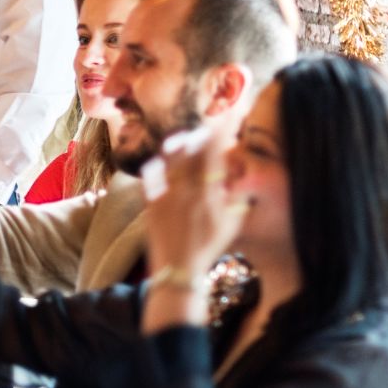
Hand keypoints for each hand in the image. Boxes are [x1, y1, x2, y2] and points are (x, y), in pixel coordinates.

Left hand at [143, 125, 242, 284]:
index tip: (227, 116)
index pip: (215, 153)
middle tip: (207, 129)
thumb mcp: (231, 223)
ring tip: (184, 139)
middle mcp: (187, 191)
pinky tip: (160, 160)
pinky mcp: (151, 203)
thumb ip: (235, 198)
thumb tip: (237, 177)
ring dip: (178, 144)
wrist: (179, 270)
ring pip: (170, 159)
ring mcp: (166, 196)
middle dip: (201, 134)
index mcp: (209, 194)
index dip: (220, 131)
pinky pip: (150, 176)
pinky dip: (156, 164)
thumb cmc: (209, 249)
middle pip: (192, 151)